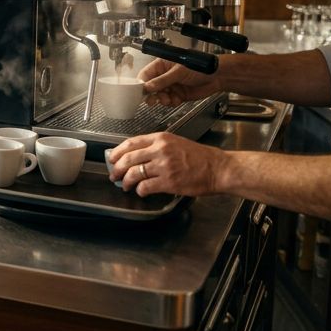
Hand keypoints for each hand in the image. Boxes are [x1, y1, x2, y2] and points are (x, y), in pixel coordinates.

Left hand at [108, 132, 226, 197]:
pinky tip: (141, 191)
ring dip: (126, 181)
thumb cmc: (200, 157)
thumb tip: (137, 156)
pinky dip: (139, 190)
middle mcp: (160, 150)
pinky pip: (145, 187)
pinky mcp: (168, 182)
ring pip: (134, 173)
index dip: (117, 152)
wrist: (218, 168)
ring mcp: (163, 166)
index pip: (131, 143)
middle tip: (114, 175)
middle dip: (117, 168)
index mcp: (161, 139)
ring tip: (125, 185)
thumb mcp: (176, 143)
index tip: (112, 158)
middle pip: (128, 158)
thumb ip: (156, 147)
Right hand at [139, 58, 220, 106]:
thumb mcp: (179, 72)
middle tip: (152, 100)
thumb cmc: (201, 66)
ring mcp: (171, 86)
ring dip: (163, 99)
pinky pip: (169, 101)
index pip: (146, 75)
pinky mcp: (178, 95)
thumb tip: (148, 86)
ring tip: (168, 99)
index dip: (142, 84)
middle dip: (152, 94)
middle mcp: (165, 75)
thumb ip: (163, 80)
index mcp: (162, 65)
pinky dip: (172, 102)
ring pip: (159, 96)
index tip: (141, 92)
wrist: (217, 77)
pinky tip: (177, 99)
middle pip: (151, 87)